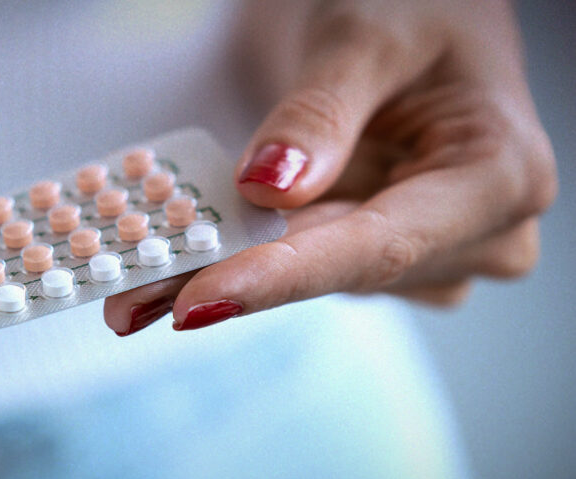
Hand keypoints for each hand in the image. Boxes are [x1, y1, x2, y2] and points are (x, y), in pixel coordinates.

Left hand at [105, 0, 556, 334]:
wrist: (416, 14)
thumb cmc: (414, 6)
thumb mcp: (366, 38)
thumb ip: (320, 115)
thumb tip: (268, 188)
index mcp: (499, 176)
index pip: (379, 244)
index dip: (283, 276)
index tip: (199, 301)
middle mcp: (475, 233)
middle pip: (332, 270)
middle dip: (223, 282)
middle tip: (127, 302)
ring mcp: (426, 249)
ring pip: (306, 274)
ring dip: (217, 274)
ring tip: (129, 288)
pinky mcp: (376, 249)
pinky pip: (297, 260)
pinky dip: (233, 257)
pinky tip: (170, 268)